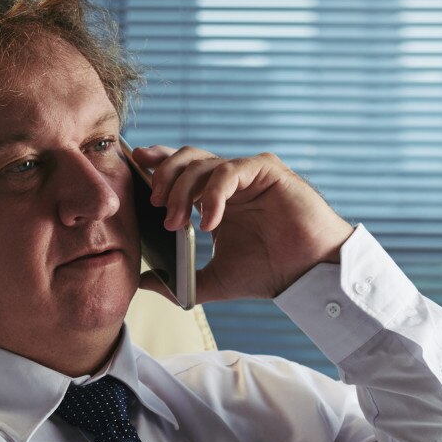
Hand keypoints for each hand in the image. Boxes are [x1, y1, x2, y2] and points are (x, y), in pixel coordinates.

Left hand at [129, 145, 353, 301]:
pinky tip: (209, 222)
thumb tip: (142, 283)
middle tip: (154, 206)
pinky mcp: (267, 170)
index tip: (133, 170)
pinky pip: (229, 171)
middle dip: (163, 177)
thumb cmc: (269, 273)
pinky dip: (213, 194)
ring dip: (182, 190)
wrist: (307, 275)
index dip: (156, 165)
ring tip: (176, 222)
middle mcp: (231, 181)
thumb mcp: (214, 280)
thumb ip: (180, 280)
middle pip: (186, 158)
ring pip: (203, 163)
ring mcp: (249, 173)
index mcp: (216, 198)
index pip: (180, 170)